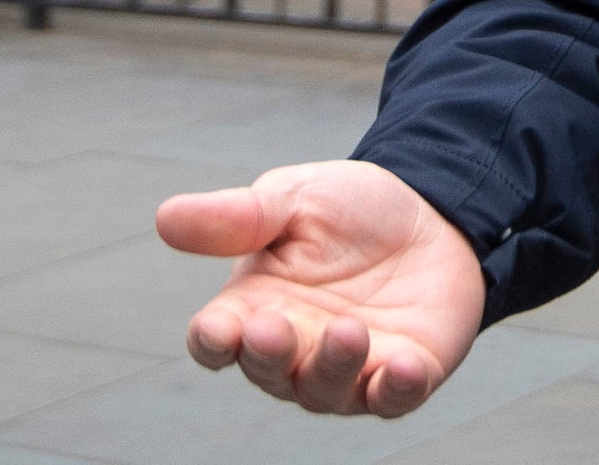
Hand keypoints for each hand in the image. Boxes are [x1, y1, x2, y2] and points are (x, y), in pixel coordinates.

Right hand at [157, 161, 485, 416]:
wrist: (433, 211)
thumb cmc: (350, 212)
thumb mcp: (296, 199)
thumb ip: (240, 216)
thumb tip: (165, 217)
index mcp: (253, 307)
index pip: (216, 339)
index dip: (212, 339)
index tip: (217, 327)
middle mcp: (294, 349)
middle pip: (267, 370)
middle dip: (268, 353)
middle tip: (272, 327)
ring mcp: (348, 369)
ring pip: (325, 390)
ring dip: (333, 366)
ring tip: (348, 330)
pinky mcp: (403, 374)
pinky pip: (393, 398)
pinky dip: (396, 389)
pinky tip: (403, 367)